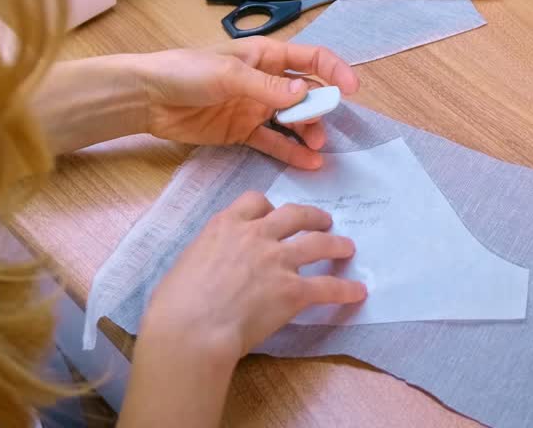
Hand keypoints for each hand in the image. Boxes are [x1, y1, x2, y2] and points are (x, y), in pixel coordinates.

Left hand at [135, 37, 359, 168]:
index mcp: (265, 56)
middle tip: (321, 128)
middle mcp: (266, 81)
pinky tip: (307, 162)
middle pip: (306, 93)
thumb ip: (267, 87)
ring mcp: (256, 107)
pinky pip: (274, 141)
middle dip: (321, 109)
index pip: (311, 59)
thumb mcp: (227, 74)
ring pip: (293, 120)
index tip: (350, 90)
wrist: (146, 98)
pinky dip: (291, 150)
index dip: (334, 71)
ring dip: (308, 132)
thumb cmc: (184, 72)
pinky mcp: (243, 131)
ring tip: (316, 148)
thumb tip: (305, 94)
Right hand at [140, 192, 365, 365]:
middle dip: (312, 216)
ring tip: (347, 247)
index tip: (274, 214)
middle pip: (294, 215)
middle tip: (323, 220)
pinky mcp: (293, 290)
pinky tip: (357, 292)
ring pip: (318, 243)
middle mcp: (256, 236)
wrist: (191, 329)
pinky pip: (327, 286)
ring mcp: (278, 261)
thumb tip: (210, 268)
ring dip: (336, 244)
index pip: (255, 202)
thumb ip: (207, 256)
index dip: (268, 208)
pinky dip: (345, 289)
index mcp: (226, 226)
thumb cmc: (175, 304)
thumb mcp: (186, 264)